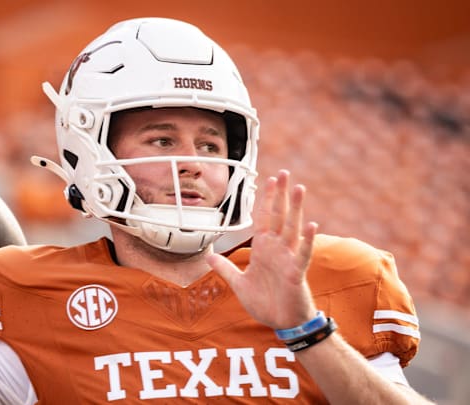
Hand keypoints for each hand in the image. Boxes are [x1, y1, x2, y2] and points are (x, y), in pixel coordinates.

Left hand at [208, 170, 317, 329]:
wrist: (282, 324)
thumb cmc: (265, 303)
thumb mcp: (238, 285)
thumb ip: (225, 269)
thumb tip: (208, 256)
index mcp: (264, 249)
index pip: (265, 218)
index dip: (266, 200)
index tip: (268, 180)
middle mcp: (277, 250)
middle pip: (280, 216)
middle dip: (281, 195)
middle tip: (284, 173)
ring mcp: (289, 259)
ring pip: (293, 229)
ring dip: (296, 209)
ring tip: (299, 188)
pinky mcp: (297, 273)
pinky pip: (303, 254)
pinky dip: (308, 240)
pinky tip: (312, 225)